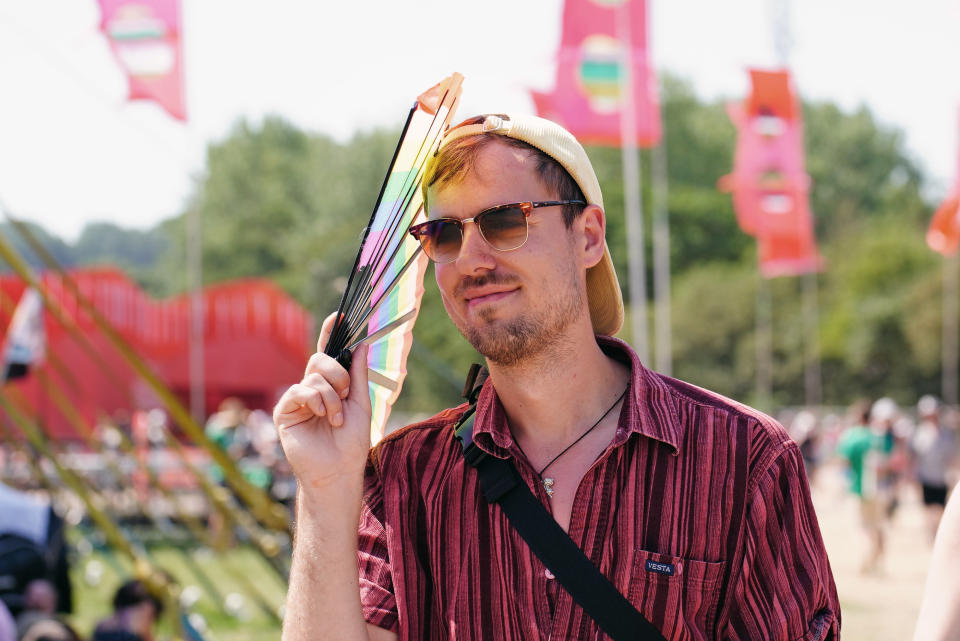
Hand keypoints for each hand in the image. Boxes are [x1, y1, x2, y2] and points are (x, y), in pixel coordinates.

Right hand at [273, 313, 371, 496]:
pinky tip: (323, 417)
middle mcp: (311, 389)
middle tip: (346, 395)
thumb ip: (359, 375)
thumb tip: (361, 345)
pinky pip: (299, 390)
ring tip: (336, 418)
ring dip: (332, 397)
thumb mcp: (361, 403)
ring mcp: (297, 399)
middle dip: (338, 374)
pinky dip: (317, 401)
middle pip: (320, 359)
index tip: (340, 314)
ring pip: (313, 376)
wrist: (339, 470)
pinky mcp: (284, 411)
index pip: (328, 353)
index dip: (330, 332)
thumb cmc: (351, 442)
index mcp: (329, 386)